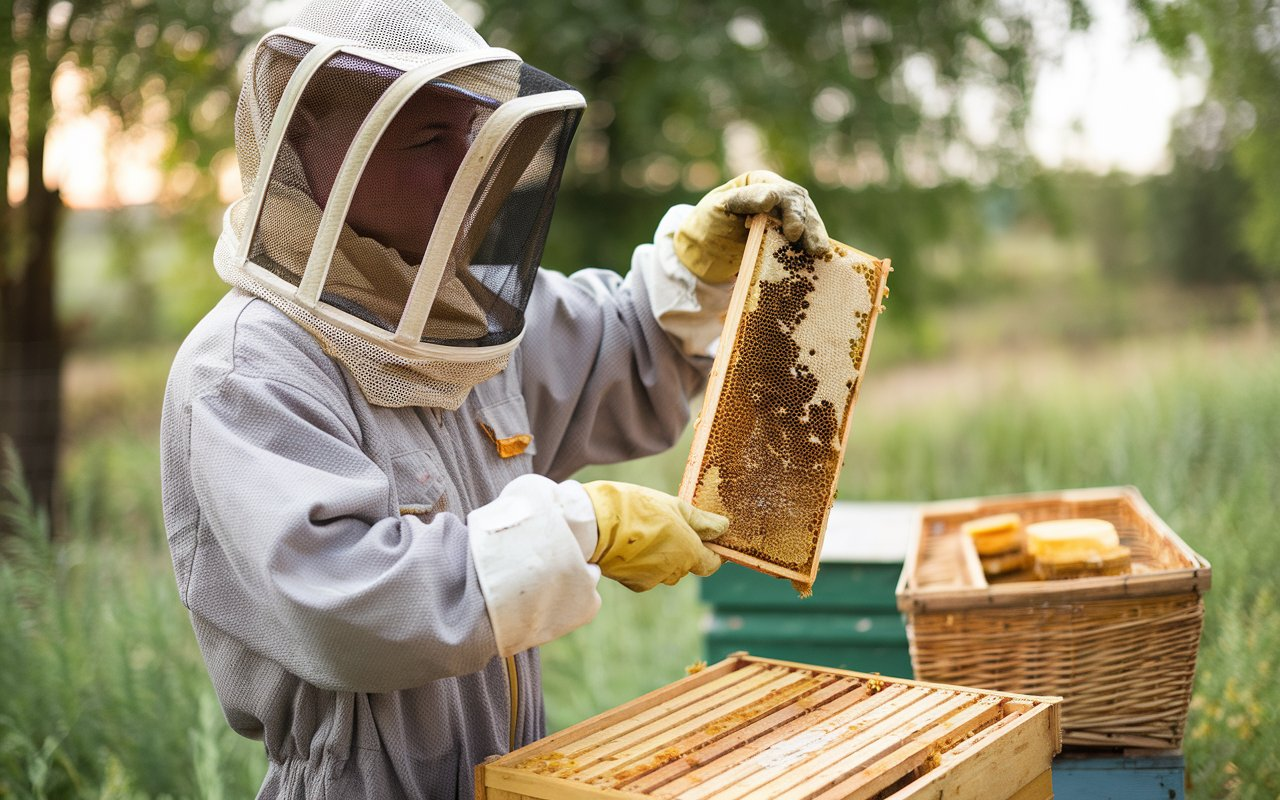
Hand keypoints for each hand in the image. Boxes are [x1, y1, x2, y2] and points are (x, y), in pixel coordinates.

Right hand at [581, 481, 727, 591]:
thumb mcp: (674, 506)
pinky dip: (645, 562)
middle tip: (670, 525)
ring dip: (663, 556)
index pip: (711, 563)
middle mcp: (674, 571)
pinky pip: (647, 574)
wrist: (595, 525)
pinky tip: (633, 543)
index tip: (709, 539)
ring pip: (666, 569)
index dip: (713, 552)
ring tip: (647, 531)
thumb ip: (701, 520)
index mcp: (688, 553)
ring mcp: (653, 579)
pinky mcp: (633, 583)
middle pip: (687, 565)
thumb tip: (723, 527)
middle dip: (684, 549)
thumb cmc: (636, 509)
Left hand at [673, 170, 829, 283]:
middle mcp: (778, 197)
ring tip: (818, 252)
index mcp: (761, 183)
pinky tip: (818, 260)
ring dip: (814, 236)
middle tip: (808, 244)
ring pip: (808, 222)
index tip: (793, 232)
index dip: (791, 210)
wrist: (703, 251)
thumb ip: (742, 199)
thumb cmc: (708, 223)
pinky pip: (804, 241)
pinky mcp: (788, 239)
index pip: (781, 192)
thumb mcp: (719, 207)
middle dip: (807, 225)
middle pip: (800, 207)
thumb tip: (771, 198)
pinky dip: (810, 249)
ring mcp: (786, 218)